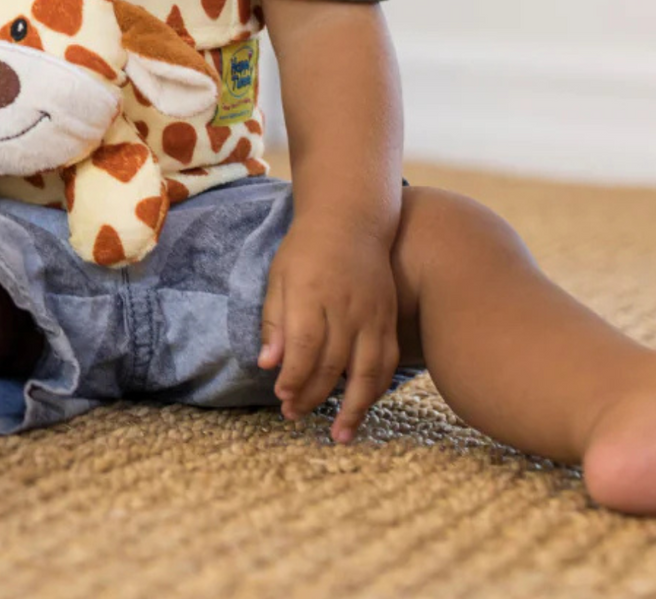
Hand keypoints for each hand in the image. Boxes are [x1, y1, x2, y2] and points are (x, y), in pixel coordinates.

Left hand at [257, 218, 399, 443]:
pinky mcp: (388, 318)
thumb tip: (267, 365)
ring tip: (339, 435)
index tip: (282, 397)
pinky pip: (387, 361)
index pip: (305, 346)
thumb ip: (274, 321)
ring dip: (353, 407)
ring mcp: (372, 313)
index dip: (294, 377)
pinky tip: (363, 406)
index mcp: (312, 293)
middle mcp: (346, 306)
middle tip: (294, 415)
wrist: (351, 219)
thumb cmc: (306, 249)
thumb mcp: (279, 276)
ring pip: (367, 370)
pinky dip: (376, 388)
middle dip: (312, 395)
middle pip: (332, 363)